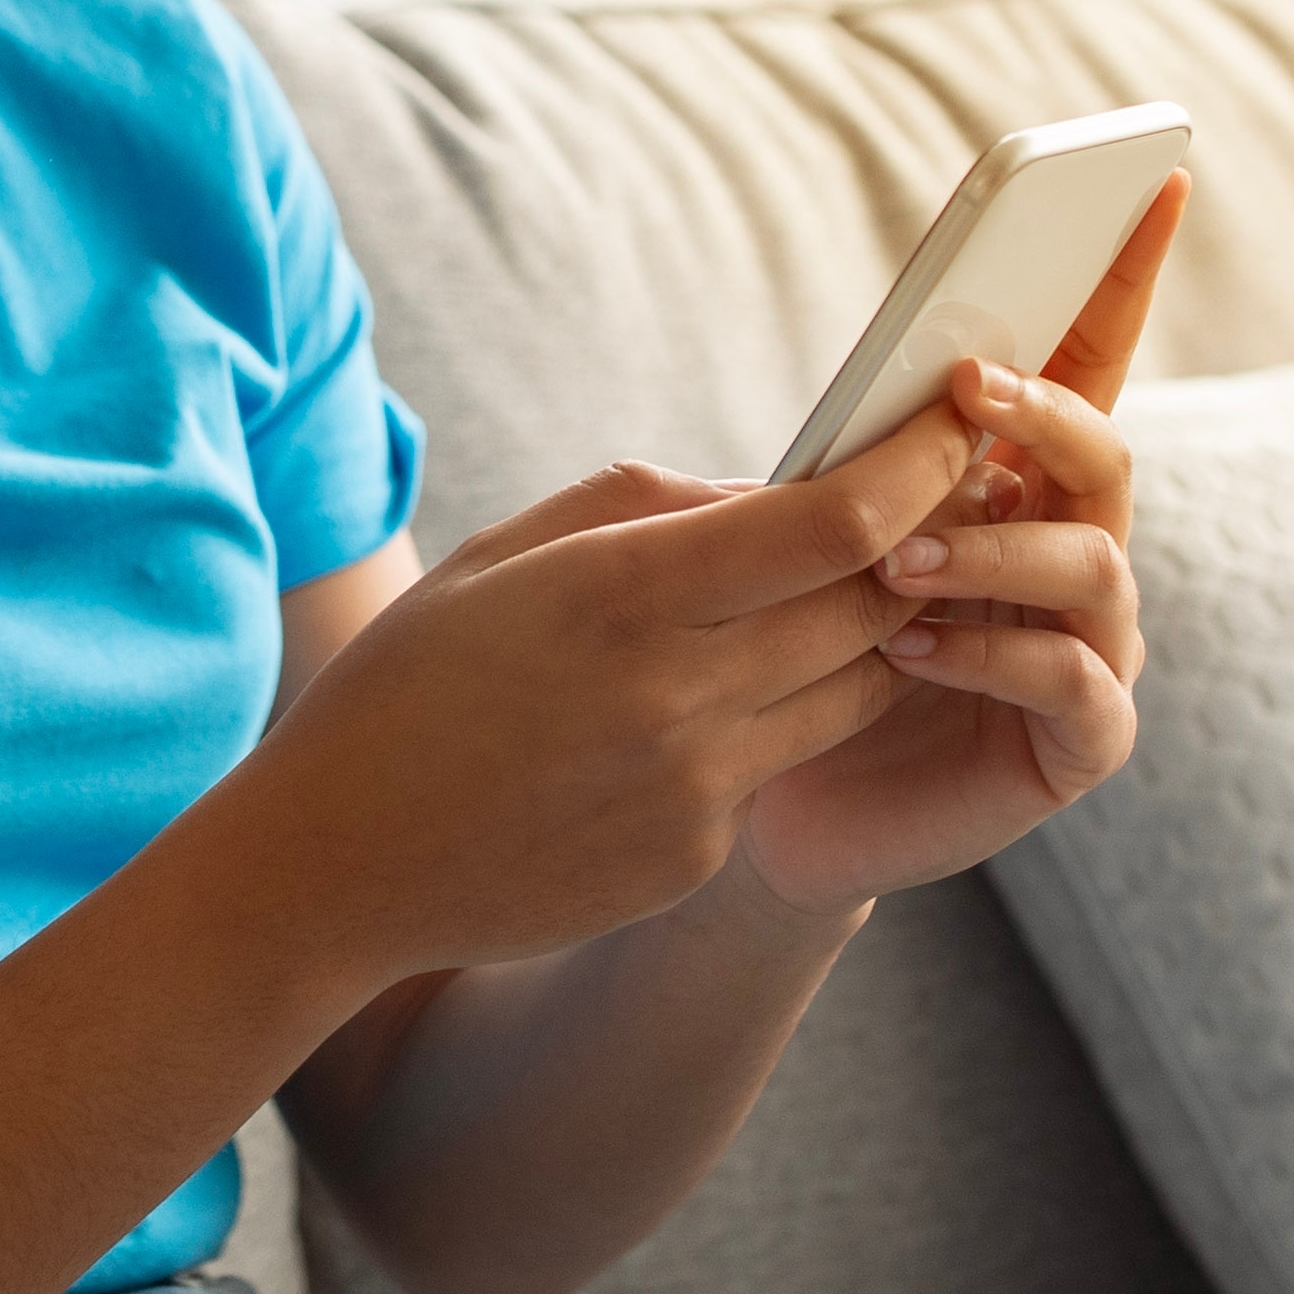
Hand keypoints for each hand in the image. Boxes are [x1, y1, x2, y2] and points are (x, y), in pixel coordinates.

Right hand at [228, 406, 996, 990]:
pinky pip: (777, 766)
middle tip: (936, 505)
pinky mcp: (696, 858)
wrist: (338, 863)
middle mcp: (674, 695)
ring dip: (867, 636)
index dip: (918, 469)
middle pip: (873, 606)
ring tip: (831, 597)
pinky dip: (772, 721)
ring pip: (854, 692)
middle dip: (917, 549)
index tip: (954, 430)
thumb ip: (646, 504)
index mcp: (619, 594)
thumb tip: (770, 491)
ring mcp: (695, 790)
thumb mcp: (504, 552)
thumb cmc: (409, 682)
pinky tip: (697, 711)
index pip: (833, 524)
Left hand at [726, 174, 1183, 914]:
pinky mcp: (1078, 744)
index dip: (1126, 274)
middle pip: (1103, 451)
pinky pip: (1076, 684)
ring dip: (996, 548)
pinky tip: (915, 650)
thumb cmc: (797, 651)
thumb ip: (868, 459)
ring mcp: (1090, 648)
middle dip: (1042, 411)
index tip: (1155, 179)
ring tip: (898, 561)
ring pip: (1094, 563)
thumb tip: (900, 377)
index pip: (1090, 364)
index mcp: (1020, 485)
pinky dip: (996, 656)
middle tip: (965, 391)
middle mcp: (1073, 554)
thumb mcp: (820, 534)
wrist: (774, 805)